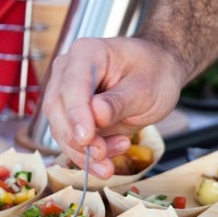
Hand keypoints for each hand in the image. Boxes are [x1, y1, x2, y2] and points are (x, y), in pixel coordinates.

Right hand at [41, 37, 184, 178]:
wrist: (159, 74)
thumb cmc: (154, 73)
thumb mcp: (145, 89)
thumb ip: (119, 102)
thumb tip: (96, 115)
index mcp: (86, 53)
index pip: (73, 86)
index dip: (77, 115)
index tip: (87, 138)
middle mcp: (69, 71)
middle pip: (58, 110)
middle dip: (78, 140)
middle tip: (103, 157)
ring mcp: (67, 94)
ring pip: (61, 129)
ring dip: (83, 153)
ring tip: (111, 163)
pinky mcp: (72, 115)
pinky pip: (71, 139)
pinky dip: (87, 156)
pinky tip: (107, 162)